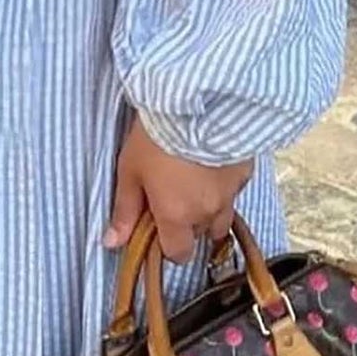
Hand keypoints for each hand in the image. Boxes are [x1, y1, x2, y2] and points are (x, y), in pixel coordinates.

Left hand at [104, 115, 252, 265]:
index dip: (167, 245)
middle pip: (199, 234)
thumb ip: (124, 210)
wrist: (196, 101)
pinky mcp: (245, 174)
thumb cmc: (156, 135)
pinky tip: (208, 164)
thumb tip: (111, 243)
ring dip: (207, 210)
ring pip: (220, 218)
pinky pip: (233, 192)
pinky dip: (221, 186)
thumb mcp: (130, 170)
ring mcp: (231, 195)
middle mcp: (207, 213)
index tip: (156, 225)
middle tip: (170, 194)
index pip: (178, 254)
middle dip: (186, 223)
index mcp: (177, 217)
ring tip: (192, 183)